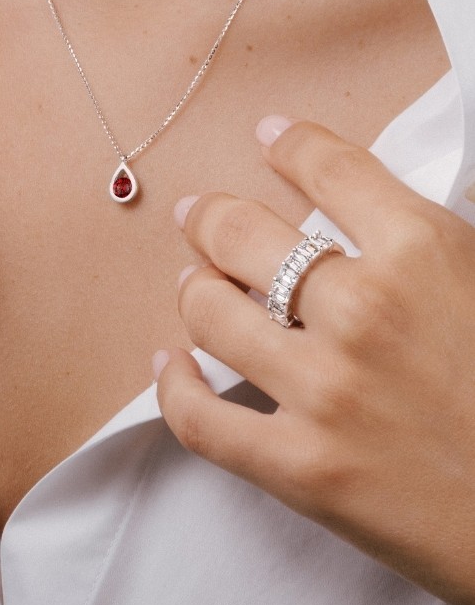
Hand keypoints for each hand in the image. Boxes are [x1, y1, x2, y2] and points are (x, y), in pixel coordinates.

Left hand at [155, 116, 474, 604]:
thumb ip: (434, 245)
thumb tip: (375, 211)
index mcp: (424, 253)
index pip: (331, 169)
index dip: (291, 144)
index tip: (271, 136)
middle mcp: (362, 311)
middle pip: (243, 234)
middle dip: (210, 216)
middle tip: (198, 214)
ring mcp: (325, 391)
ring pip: (210, 314)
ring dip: (193, 291)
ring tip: (194, 284)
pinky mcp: (302, 469)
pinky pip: (201, 419)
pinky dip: (174, 387)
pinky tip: (171, 367)